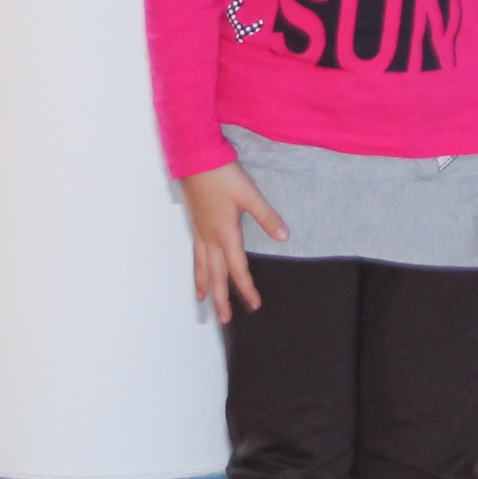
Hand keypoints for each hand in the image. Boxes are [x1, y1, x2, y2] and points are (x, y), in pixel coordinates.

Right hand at [184, 162, 287, 323]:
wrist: (195, 159)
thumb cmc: (221, 176)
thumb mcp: (249, 195)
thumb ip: (267, 217)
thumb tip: (283, 237)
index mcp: (225, 234)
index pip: (237, 269)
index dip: (246, 288)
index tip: (254, 305)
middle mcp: (210, 238)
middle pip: (215, 275)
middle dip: (221, 298)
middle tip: (225, 319)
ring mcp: (200, 231)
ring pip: (201, 266)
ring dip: (204, 286)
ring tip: (202, 302)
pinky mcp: (194, 223)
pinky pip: (194, 253)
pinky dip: (196, 267)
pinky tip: (198, 269)